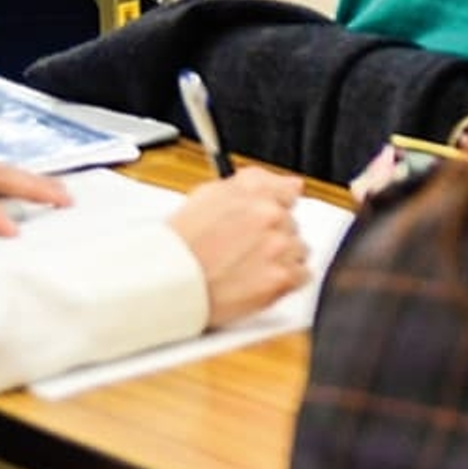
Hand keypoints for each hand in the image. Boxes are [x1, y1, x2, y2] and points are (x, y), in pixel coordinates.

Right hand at [169, 168, 309, 326]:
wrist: (165, 285)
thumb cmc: (178, 246)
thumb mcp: (205, 197)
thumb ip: (252, 184)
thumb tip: (290, 184)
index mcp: (254, 191)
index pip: (289, 191)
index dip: (277, 208)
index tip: (267, 221)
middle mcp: (270, 215)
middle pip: (292, 223)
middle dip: (274, 236)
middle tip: (244, 251)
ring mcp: (279, 246)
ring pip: (299, 249)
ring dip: (282, 258)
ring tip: (248, 268)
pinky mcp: (282, 277)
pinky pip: (302, 276)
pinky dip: (286, 281)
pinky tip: (259, 281)